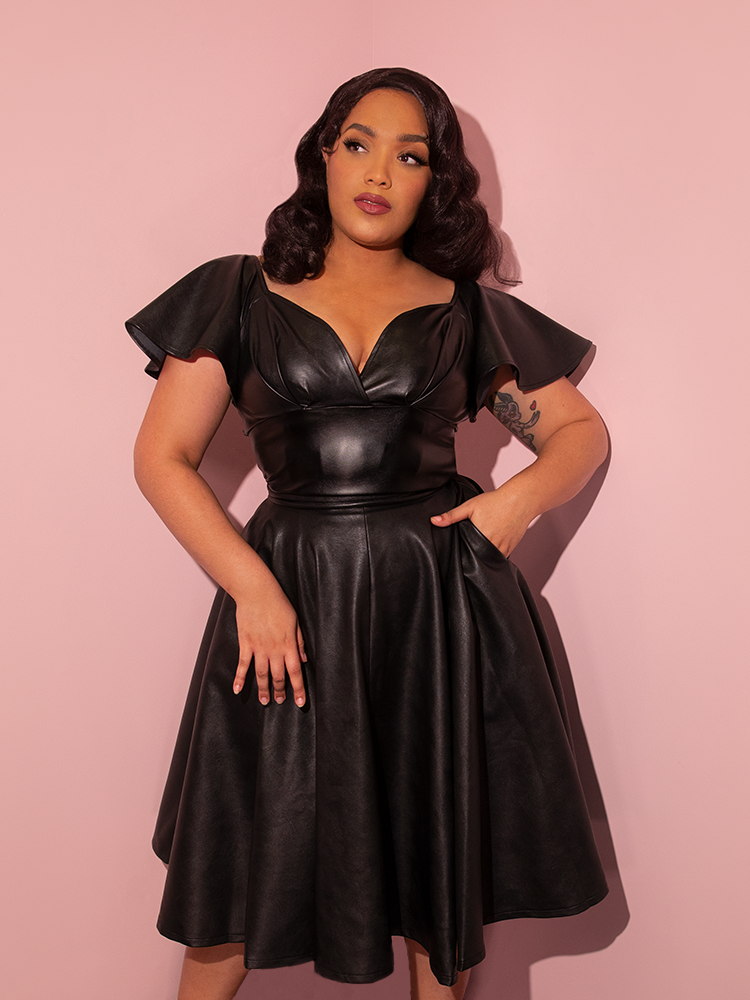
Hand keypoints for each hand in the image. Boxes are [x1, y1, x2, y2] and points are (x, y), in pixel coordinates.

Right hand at [231, 575, 307, 707]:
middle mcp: (275, 649)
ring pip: (262, 674)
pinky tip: (238, 690)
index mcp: (289, 644)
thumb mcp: (295, 621)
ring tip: (265, 701)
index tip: (301, 702)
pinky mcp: (246, 643)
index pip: (296, 672)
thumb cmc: (278, 603)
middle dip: (280, 691)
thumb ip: (300, 641)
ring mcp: (259, 647)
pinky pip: (243, 665)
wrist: (257, 592)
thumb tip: (305, 658)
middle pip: (279, 676)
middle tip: (279, 701)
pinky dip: (239, 678)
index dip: (299, 689)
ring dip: (264, 689)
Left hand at [430, 484, 535, 557]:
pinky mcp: (510, 549)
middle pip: (477, 558)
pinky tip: (488, 549)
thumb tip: (433, 521)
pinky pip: (499, 557)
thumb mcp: (470, 506)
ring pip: (488, 559)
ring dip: (482, 557)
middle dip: (471, 557)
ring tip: (476, 552)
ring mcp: (502, 549)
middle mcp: (491, 546)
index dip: (460, 555)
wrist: (520, 500)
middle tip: (465, 552)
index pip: (466, 554)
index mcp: (479, 537)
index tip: (456, 553)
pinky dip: (492, 555)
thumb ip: (451, 515)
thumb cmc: (495, 501)